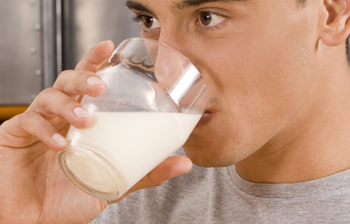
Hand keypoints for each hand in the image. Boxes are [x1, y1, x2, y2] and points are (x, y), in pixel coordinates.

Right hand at [0, 41, 191, 223]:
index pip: (87, 84)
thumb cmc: (71, 199)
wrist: (37, 222)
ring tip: (86, 119)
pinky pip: (30, 122)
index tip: (109, 47)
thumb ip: (146, 171)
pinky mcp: (16, 136)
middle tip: (100, 84)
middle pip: (67, 82)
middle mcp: (60, 118)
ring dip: (68, 102)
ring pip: (48, 95)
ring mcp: (38, 125)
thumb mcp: (115, 183)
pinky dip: (47, 130)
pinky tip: (62, 143)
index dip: (95, 61)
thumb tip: (184, 163)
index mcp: (81, 121)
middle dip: (83, 77)